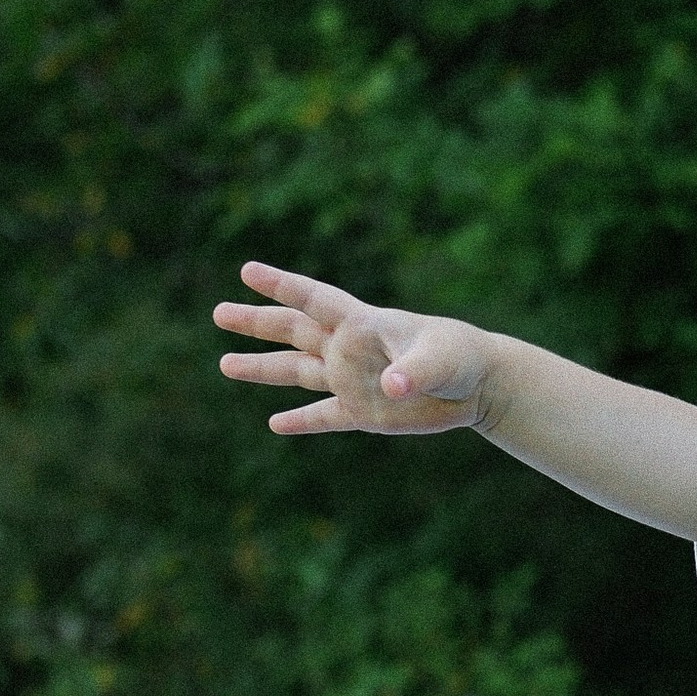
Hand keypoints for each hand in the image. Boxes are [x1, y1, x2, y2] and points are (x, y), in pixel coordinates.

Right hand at [214, 261, 491, 435]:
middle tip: (217, 312)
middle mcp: (349, 350)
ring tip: (225, 364)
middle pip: (293, 331)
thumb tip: (392, 390)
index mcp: (362, 325)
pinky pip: (323, 416)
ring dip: (262, 369)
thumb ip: (413, 371)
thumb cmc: (460, 358)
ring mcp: (352, 381)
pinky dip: (301, 421)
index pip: (314, 300)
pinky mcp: (364, 413)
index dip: (282, 285)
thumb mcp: (438, 360)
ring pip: (298, 372)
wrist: (479, 385)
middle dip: (256, 323)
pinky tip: (275, 423)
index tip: (247, 271)